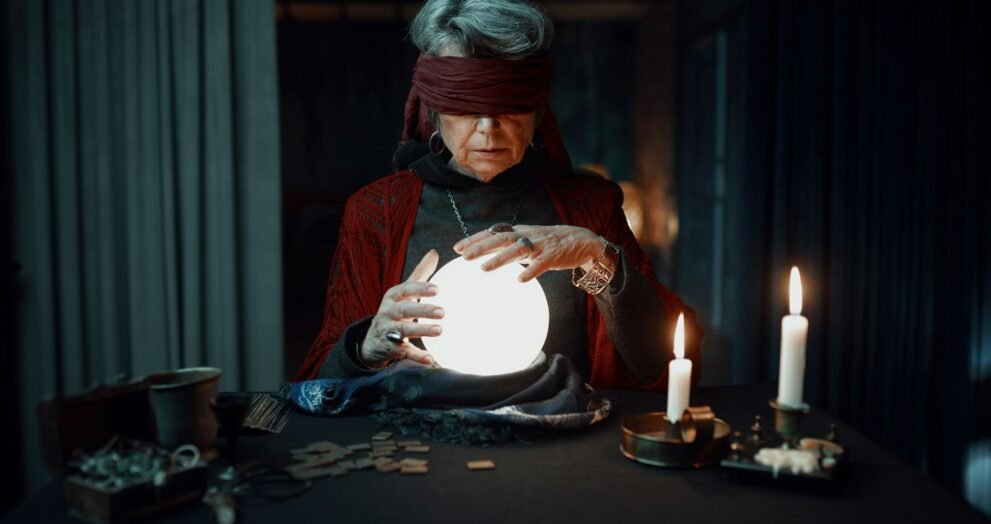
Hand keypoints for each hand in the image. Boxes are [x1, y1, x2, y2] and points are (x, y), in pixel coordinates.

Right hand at [360, 249, 443, 366]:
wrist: (372, 340)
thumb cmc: (395, 312)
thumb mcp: (403, 293)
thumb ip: (419, 275)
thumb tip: (434, 252)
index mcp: (393, 297)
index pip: (405, 289)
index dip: (420, 288)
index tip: (437, 289)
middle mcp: (388, 312)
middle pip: (405, 310)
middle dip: (423, 310)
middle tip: (443, 312)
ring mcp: (388, 331)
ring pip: (404, 330)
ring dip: (422, 330)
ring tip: (440, 330)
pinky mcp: (390, 348)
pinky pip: (404, 352)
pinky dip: (417, 356)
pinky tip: (431, 359)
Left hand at [453, 225, 604, 281]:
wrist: (582, 240)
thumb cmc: (550, 243)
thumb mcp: (528, 240)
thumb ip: (509, 246)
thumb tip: (488, 252)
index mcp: (519, 232)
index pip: (493, 233)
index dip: (475, 239)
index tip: (457, 248)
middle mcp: (527, 236)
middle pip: (501, 239)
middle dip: (481, 247)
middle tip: (463, 257)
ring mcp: (540, 245)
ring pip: (517, 250)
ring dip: (500, 259)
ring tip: (484, 269)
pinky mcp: (554, 256)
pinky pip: (541, 264)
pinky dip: (531, 270)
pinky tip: (520, 280)